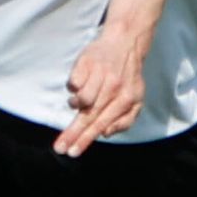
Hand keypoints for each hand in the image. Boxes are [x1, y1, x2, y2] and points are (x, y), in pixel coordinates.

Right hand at [54, 28, 146, 155]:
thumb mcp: (136, 100)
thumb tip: (106, 134)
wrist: (125, 44)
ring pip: (80, 100)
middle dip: (72, 134)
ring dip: (75, 105)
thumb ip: (126, 120)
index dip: (85, 140)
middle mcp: (114, 88)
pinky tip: (83, 81)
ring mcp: (100, 74)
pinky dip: (74, 86)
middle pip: (88, 116)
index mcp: (127, 99)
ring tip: (78, 102)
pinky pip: (74, 83)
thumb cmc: (127, 78)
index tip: (72, 152)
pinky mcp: (87, 62)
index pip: (102, 124)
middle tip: (59, 147)